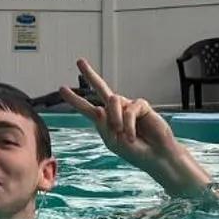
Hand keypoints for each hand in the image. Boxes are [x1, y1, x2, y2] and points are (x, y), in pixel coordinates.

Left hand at [59, 57, 211, 198]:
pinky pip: (129, 109)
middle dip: (89, 74)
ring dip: (116, 119)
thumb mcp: (113, 142)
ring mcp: (129, 107)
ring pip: (113, 101)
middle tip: (79, 61)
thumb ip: (103, 127)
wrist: (156, 157)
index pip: (88, 108)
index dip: (75, 99)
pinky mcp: (142, 106)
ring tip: (123, 134)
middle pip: (101, 88)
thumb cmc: (135, 152)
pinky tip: (132, 135)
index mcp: (106, 121)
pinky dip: (128, 124)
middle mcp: (116, 111)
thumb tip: (99, 109)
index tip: (62, 88)